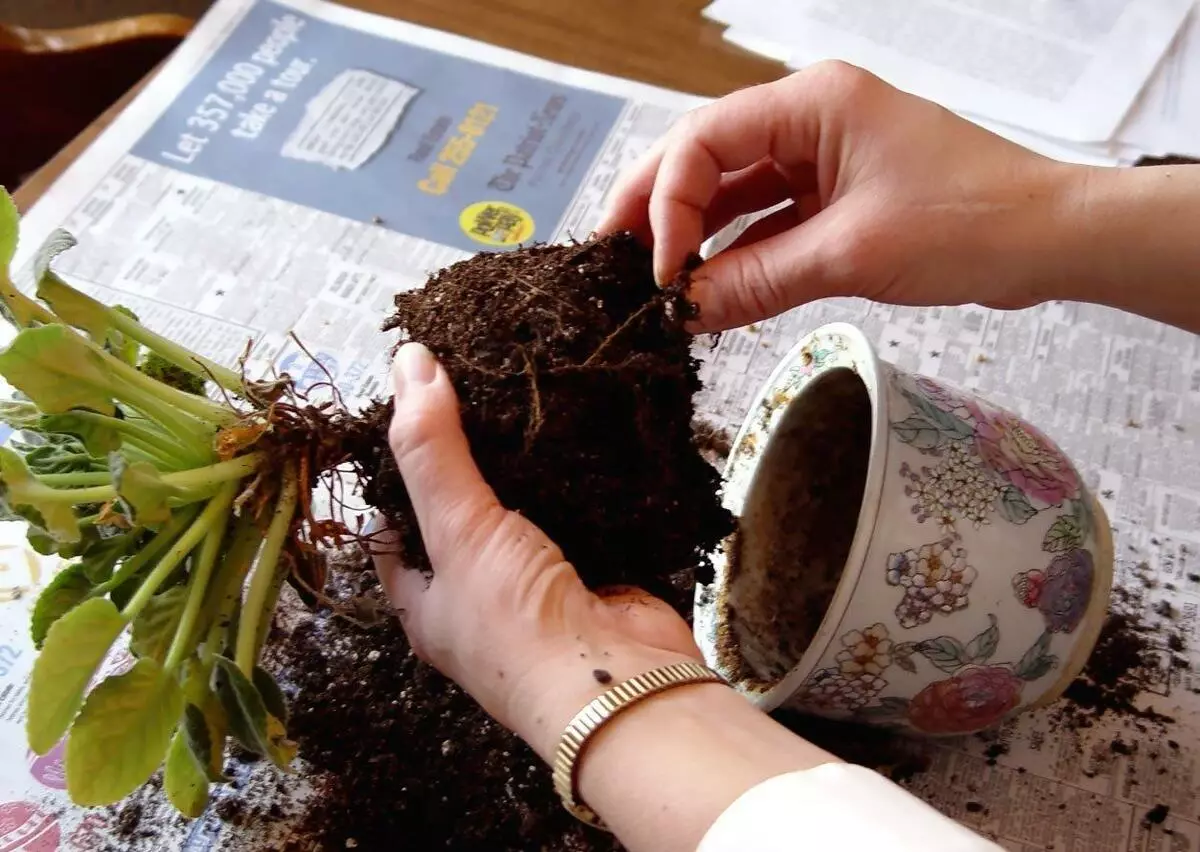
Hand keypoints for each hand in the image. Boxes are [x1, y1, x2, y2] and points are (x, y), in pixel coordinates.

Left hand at [371, 343, 838, 850]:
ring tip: (527, 395)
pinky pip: (582, 516)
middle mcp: (480, 600)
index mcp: (428, 604)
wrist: (621, 683)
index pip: (395, 532)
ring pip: (527, 515)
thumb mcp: (458, 530)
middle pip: (464, 518)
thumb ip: (433, 451)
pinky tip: (585, 433)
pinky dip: (584, 480)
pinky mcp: (595, 574)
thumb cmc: (516, 622)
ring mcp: (541, 589)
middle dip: (470, 464)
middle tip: (473, 392)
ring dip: (530, 469)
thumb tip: (407, 360)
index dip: (395, 478)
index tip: (408, 415)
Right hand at [597, 62, 1083, 331]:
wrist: (1048, 240)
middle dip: (659, 209)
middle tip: (612, 260)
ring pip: (732, 192)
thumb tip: (684, 312)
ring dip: (695, 236)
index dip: (667, 202)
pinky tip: (707, 289)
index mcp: (812, 102)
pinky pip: (766, 221)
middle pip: (706, 157)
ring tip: (653, 283)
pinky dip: (737, 255)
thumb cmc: (970, 223)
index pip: (705, 140)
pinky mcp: (833, 196)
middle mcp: (808, 119)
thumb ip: (758, 281)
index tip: (658, 268)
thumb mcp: (851, 254)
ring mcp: (820, 157)